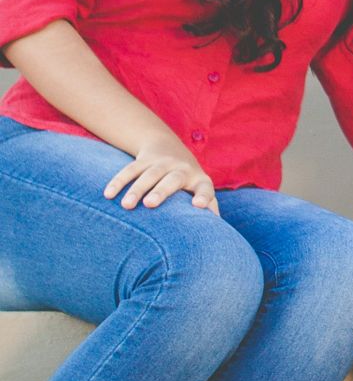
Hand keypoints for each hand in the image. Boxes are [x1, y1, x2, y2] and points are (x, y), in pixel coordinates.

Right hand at [104, 135, 218, 214]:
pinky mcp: (144, 159)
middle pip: (172, 179)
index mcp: (199, 180)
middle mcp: (182, 169)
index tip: (198, 205)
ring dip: (137, 189)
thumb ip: (209, 207)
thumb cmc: (188, 181)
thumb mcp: (200, 190)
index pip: (205, 188)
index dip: (203, 196)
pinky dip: (118, 181)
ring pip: (149, 174)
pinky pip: (130, 169)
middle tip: (150, 204)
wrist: (169, 147)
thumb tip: (215, 233)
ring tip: (126, 206)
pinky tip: (108, 195)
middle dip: (161, 191)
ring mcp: (162, 162)